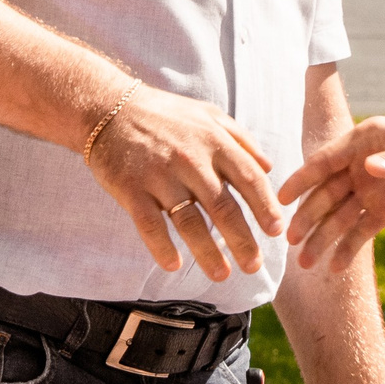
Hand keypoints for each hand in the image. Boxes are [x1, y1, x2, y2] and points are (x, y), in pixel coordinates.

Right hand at [85, 85, 287, 280]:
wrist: (108, 108)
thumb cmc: (164, 114)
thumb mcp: (207, 115)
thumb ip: (240, 138)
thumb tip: (269, 166)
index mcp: (213, 141)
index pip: (249, 178)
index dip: (265, 206)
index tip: (276, 231)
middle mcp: (190, 159)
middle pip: (223, 207)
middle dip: (242, 240)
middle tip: (255, 266)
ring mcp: (159, 175)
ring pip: (189, 221)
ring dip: (208, 252)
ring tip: (222, 275)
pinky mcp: (130, 188)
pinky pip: (149, 224)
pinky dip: (162, 247)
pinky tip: (174, 265)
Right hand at [278, 116, 384, 269]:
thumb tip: (369, 169)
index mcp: (363, 142)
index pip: (326, 161)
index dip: (303, 179)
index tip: (281, 197)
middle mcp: (359, 168)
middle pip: (326, 194)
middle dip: (307, 216)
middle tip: (290, 238)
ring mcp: (369, 193)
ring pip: (338, 218)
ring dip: (321, 238)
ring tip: (305, 262)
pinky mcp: (382, 214)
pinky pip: (360, 233)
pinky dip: (347, 250)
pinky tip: (335, 268)